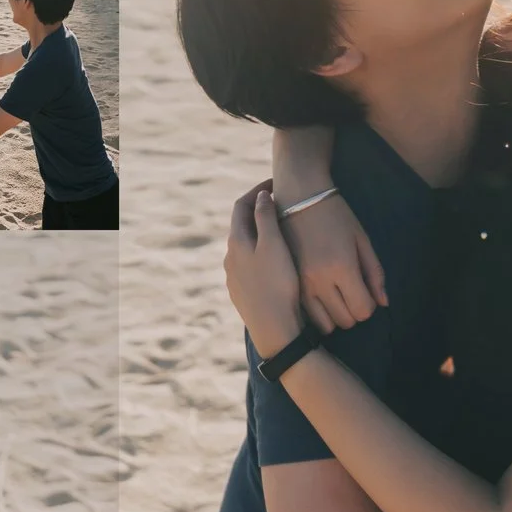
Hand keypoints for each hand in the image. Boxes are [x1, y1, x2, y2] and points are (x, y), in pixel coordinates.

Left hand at [225, 181, 305, 354]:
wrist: (274, 329)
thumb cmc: (278, 283)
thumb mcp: (274, 245)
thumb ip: (265, 217)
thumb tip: (260, 196)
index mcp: (236, 241)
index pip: (241, 206)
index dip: (257, 191)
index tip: (274, 183)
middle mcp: (230, 257)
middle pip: (242, 225)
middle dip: (258, 211)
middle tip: (280, 203)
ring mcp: (233, 277)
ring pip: (245, 247)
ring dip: (260, 234)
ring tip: (281, 230)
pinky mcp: (241, 292)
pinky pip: (249, 265)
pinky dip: (260, 254)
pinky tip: (277, 260)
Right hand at [290, 193, 384, 333]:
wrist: (299, 196)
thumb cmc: (336, 214)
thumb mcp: (362, 240)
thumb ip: (374, 273)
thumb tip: (383, 303)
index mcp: (342, 267)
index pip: (362, 310)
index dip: (369, 306)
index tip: (366, 292)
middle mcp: (319, 280)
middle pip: (345, 321)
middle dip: (354, 311)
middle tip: (353, 293)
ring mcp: (300, 283)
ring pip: (324, 324)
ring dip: (335, 315)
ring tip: (336, 297)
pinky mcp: (288, 282)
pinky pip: (307, 314)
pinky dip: (318, 312)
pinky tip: (321, 296)